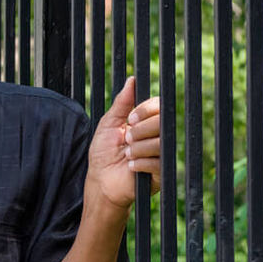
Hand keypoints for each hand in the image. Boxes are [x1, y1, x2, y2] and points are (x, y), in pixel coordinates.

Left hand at [86, 76, 161, 210]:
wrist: (101, 180)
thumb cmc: (103, 152)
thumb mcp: (109, 123)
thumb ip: (122, 102)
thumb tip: (131, 80)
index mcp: (146, 122)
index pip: (158, 106)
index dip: (145, 110)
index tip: (130, 118)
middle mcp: (156, 135)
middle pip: (161, 122)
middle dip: (139, 131)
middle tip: (127, 140)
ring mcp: (160, 154)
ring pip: (158, 143)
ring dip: (137, 149)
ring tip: (126, 155)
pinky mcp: (161, 172)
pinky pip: (157, 162)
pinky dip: (139, 164)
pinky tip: (131, 167)